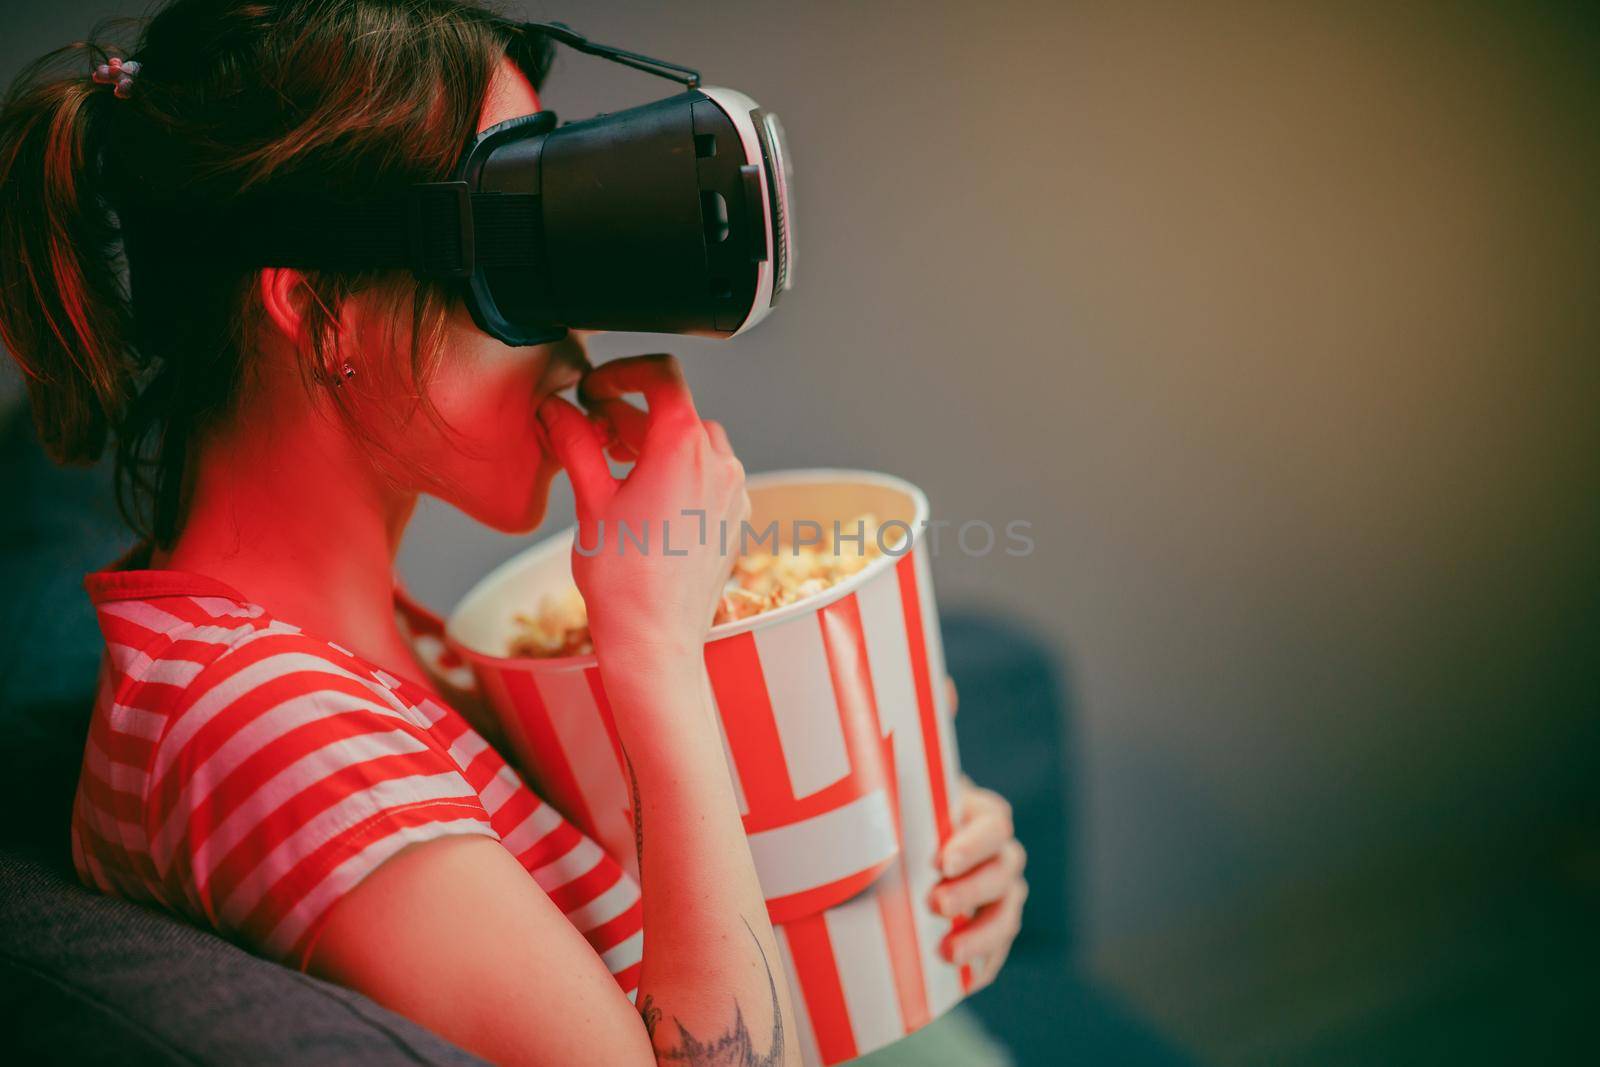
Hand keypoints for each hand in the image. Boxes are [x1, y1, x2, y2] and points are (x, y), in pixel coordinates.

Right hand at [538, 354, 748, 667]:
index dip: (622, 372)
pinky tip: (645, 498)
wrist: (657, 639)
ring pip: (694, 442)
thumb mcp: (590, 501)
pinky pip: (709, 475)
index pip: (661, 375)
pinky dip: (678, 471)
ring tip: (615, 466)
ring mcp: (733, 491)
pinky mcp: (735, 517)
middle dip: (631, 415)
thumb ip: (576, 444)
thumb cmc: (623, 578)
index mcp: (683, 447)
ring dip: (655, 443)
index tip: (594, 390)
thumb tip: (556, 409)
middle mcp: (719, 462)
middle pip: (676, 411)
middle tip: (592, 434)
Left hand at [928, 679, 1027, 990]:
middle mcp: (994, 854)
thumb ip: (920, 726)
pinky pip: (996, 953)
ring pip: (1009, 913)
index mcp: (978, 812)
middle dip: (976, 889)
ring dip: (985, 933)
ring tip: (947, 950)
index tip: (941, 857)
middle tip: (935, 903)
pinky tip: (964, 978)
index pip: (995, 824)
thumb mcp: (903, 769)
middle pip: (1006, 872)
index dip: (974, 842)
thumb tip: (941, 681)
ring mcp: (993, 896)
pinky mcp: (981, 933)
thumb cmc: (899, 805)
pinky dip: (985, 965)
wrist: (892, 851)